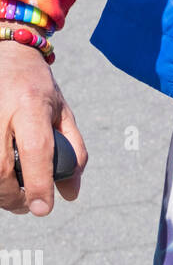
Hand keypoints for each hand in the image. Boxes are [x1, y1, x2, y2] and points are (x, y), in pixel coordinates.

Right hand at [0, 41, 86, 215]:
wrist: (7, 56)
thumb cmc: (37, 87)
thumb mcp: (61, 111)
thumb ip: (72, 151)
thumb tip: (71, 194)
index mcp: (31, 103)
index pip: (36, 149)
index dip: (39, 184)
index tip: (44, 208)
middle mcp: (2, 111)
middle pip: (2, 169)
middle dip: (15, 197)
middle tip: (28, 204)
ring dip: (0, 194)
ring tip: (16, 196)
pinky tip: (3, 180)